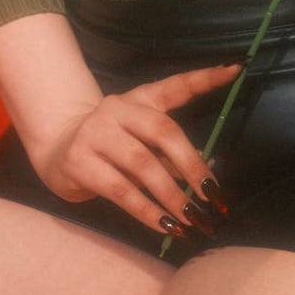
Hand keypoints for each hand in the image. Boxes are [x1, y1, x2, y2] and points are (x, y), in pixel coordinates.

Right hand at [27, 63, 241, 239]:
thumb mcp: (142, 142)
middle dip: (192, 165)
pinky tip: (166, 226)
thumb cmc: (112, 148)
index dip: (205, 78)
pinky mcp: (80, 163)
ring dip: (172, 196)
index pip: (175, 86)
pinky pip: (121, 191)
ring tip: (193, 218)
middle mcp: (117, 109)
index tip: (236, 69)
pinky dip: (147, 211)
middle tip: (212, 195)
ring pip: (142, 165)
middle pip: (163, 132)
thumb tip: (210, 174)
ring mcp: (95, 134)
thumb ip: (172, 153)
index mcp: (139, 98)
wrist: (58, 152)